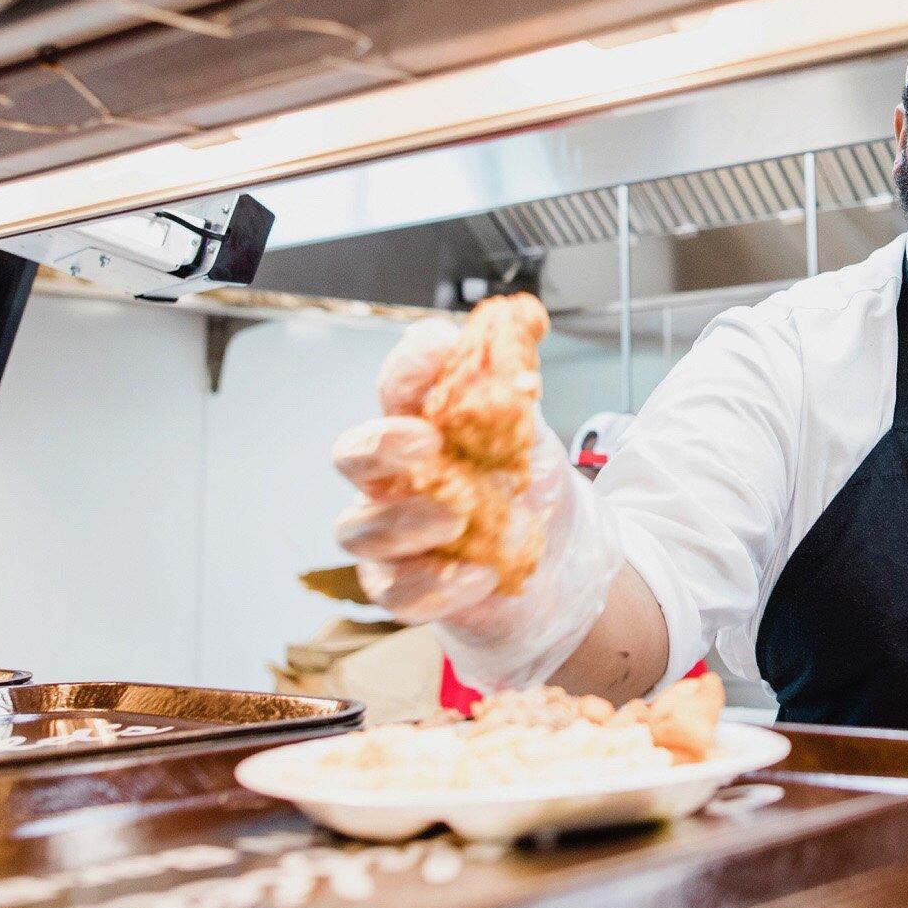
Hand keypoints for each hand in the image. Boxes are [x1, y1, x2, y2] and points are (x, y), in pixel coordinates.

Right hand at [329, 315, 623, 688]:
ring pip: (358, 530)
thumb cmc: (525, 484)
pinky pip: (395, 592)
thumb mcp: (529, 428)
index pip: (396, 385)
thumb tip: (523, 315)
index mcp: (417, 424)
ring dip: (404, 522)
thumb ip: (515, 378)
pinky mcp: (407, 589)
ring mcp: (392, 536)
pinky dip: (434, 585)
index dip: (409, 365)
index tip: (441, 349)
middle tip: (426, 443)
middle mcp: (392, 478)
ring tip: (458, 519)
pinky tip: (481, 573)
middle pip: (351, 455)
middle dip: (380, 445)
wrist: (556, 556)